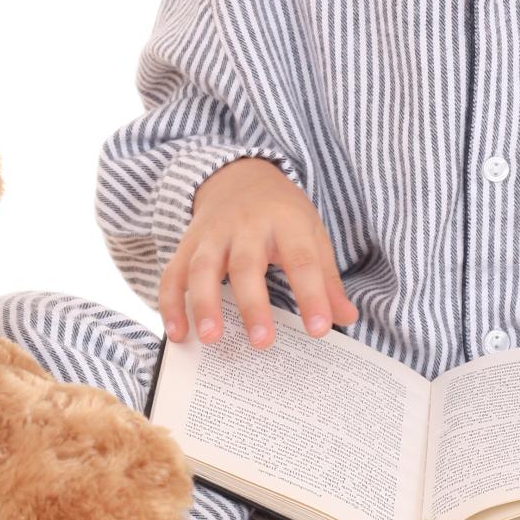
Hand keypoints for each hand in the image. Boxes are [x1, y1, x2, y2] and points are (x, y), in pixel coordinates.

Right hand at [158, 156, 359, 350]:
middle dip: (253, 305)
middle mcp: (246, 226)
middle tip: (262, 343)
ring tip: (210, 339)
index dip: (312, 296)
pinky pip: (173, 274)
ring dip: (204, 304)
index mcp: (286, 222)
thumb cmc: (282, 213)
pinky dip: (171, 304)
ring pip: (203, 268)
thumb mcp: (312, 235)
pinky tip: (178, 333)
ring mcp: (212, 235)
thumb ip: (327, 279)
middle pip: (247, 265)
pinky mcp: (187, 245)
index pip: (302, 261)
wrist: (240, 177)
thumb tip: (347, 317)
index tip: (320, 329)